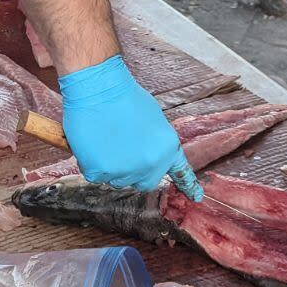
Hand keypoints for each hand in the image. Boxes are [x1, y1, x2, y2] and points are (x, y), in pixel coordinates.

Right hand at [60, 55, 202, 199]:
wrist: (99, 89)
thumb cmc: (124, 97)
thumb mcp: (154, 120)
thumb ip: (155, 144)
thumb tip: (145, 156)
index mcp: (168, 148)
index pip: (180, 172)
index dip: (188, 185)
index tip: (196, 197)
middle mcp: (151, 164)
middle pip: (143, 182)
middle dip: (134, 172)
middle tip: (122, 151)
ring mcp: (125, 170)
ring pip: (116, 180)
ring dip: (110, 166)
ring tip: (105, 139)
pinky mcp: (100, 171)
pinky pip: (95, 175)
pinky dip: (91, 162)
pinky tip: (92, 142)